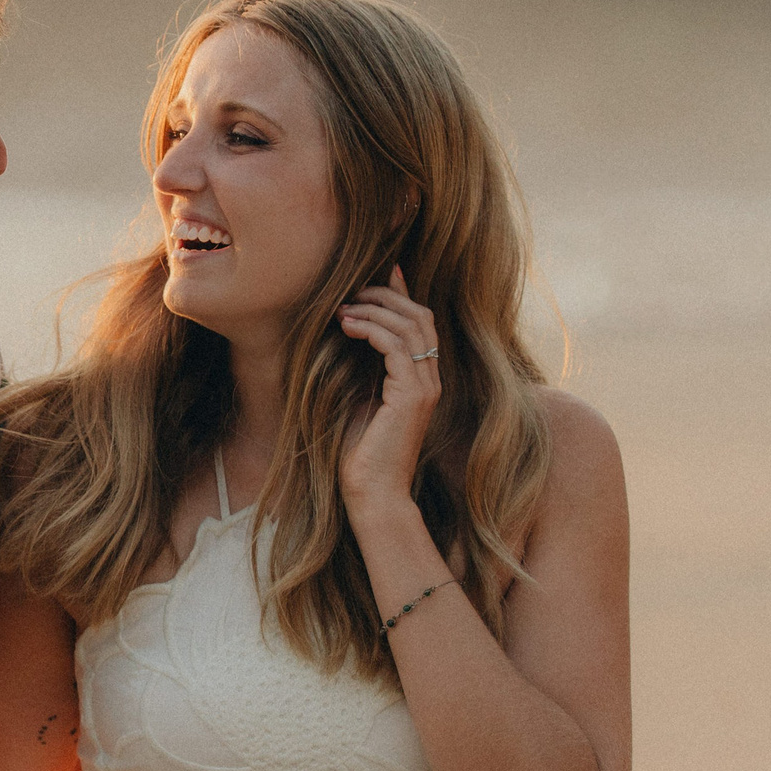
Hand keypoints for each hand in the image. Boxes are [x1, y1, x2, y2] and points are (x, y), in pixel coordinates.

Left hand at [336, 264, 441, 516]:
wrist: (372, 494)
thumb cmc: (360, 455)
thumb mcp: (358, 400)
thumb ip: (361, 369)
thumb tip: (345, 333)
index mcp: (420, 380)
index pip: (419, 323)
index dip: (400, 295)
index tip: (375, 276)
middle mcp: (429, 380)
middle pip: (419, 316)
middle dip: (385, 296)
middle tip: (350, 291)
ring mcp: (425, 387)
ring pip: (410, 326)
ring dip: (374, 310)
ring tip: (341, 308)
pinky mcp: (412, 397)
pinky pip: (396, 347)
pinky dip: (371, 330)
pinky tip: (345, 327)